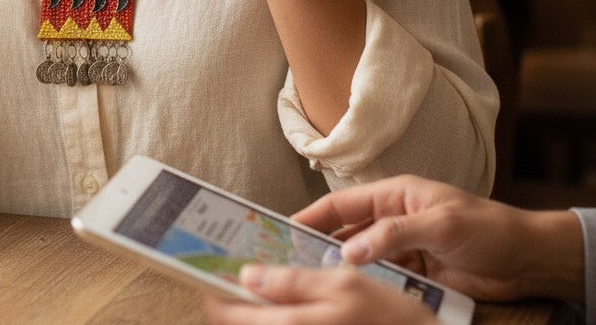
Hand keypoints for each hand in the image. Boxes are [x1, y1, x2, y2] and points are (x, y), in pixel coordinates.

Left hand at [203, 265, 434, 324]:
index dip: (213, 294)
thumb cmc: (389, 317)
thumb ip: (292, 282)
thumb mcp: (343, 284)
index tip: (206, 276)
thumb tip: (247, 276)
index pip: (231, 315)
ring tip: (250, 293)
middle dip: (226, 306)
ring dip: (249, 316)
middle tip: (224, 281)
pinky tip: (278, 309)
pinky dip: (271, 321)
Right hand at [294, 175, 583, 303]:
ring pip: (363, 260)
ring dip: (344, 272)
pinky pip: (385, 281)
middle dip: (320, 246)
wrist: (529, 260)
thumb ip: (394, 234)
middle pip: (347, 233)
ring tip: (316, 287)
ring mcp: (405, 249)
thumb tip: (348, 250)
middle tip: (290, 263)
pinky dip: (369, 290)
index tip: (284, 229)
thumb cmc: (488, 228)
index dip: (312, 215)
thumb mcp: (440, 224)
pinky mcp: (418, 275)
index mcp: (396, 195)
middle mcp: (394, 219)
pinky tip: (354, 301)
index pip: (343, 204)